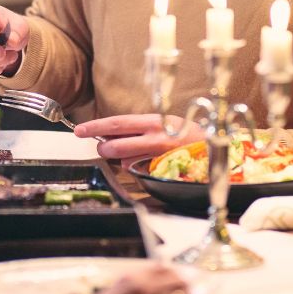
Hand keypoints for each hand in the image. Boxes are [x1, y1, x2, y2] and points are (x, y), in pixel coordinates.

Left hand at [74, 114, 203, 161]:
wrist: (213, 150)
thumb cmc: (185, 135)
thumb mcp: (162, 123)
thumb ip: (137, 128)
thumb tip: (110, 132)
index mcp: (152, 121)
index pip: (117, 123)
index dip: (95, 127)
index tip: (79, 130)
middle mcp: (154, 138)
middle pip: (115, 145)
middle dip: (103, 148)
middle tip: (102, 148)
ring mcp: (158, 157)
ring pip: (125, 162)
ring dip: (122, 160)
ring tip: (134, 154)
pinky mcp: (161, 172)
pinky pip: (139, 172)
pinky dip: (137, 168)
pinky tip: (147, 163)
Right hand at [79, 264, 202, 293]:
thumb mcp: (113, 291)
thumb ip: (133, 285)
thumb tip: (147, 284)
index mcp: (135, 278)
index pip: (164, 268)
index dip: (172, 273)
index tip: (175, 278)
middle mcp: (150, 290)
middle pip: (180, 280)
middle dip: (184, 286)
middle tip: (186, 293)